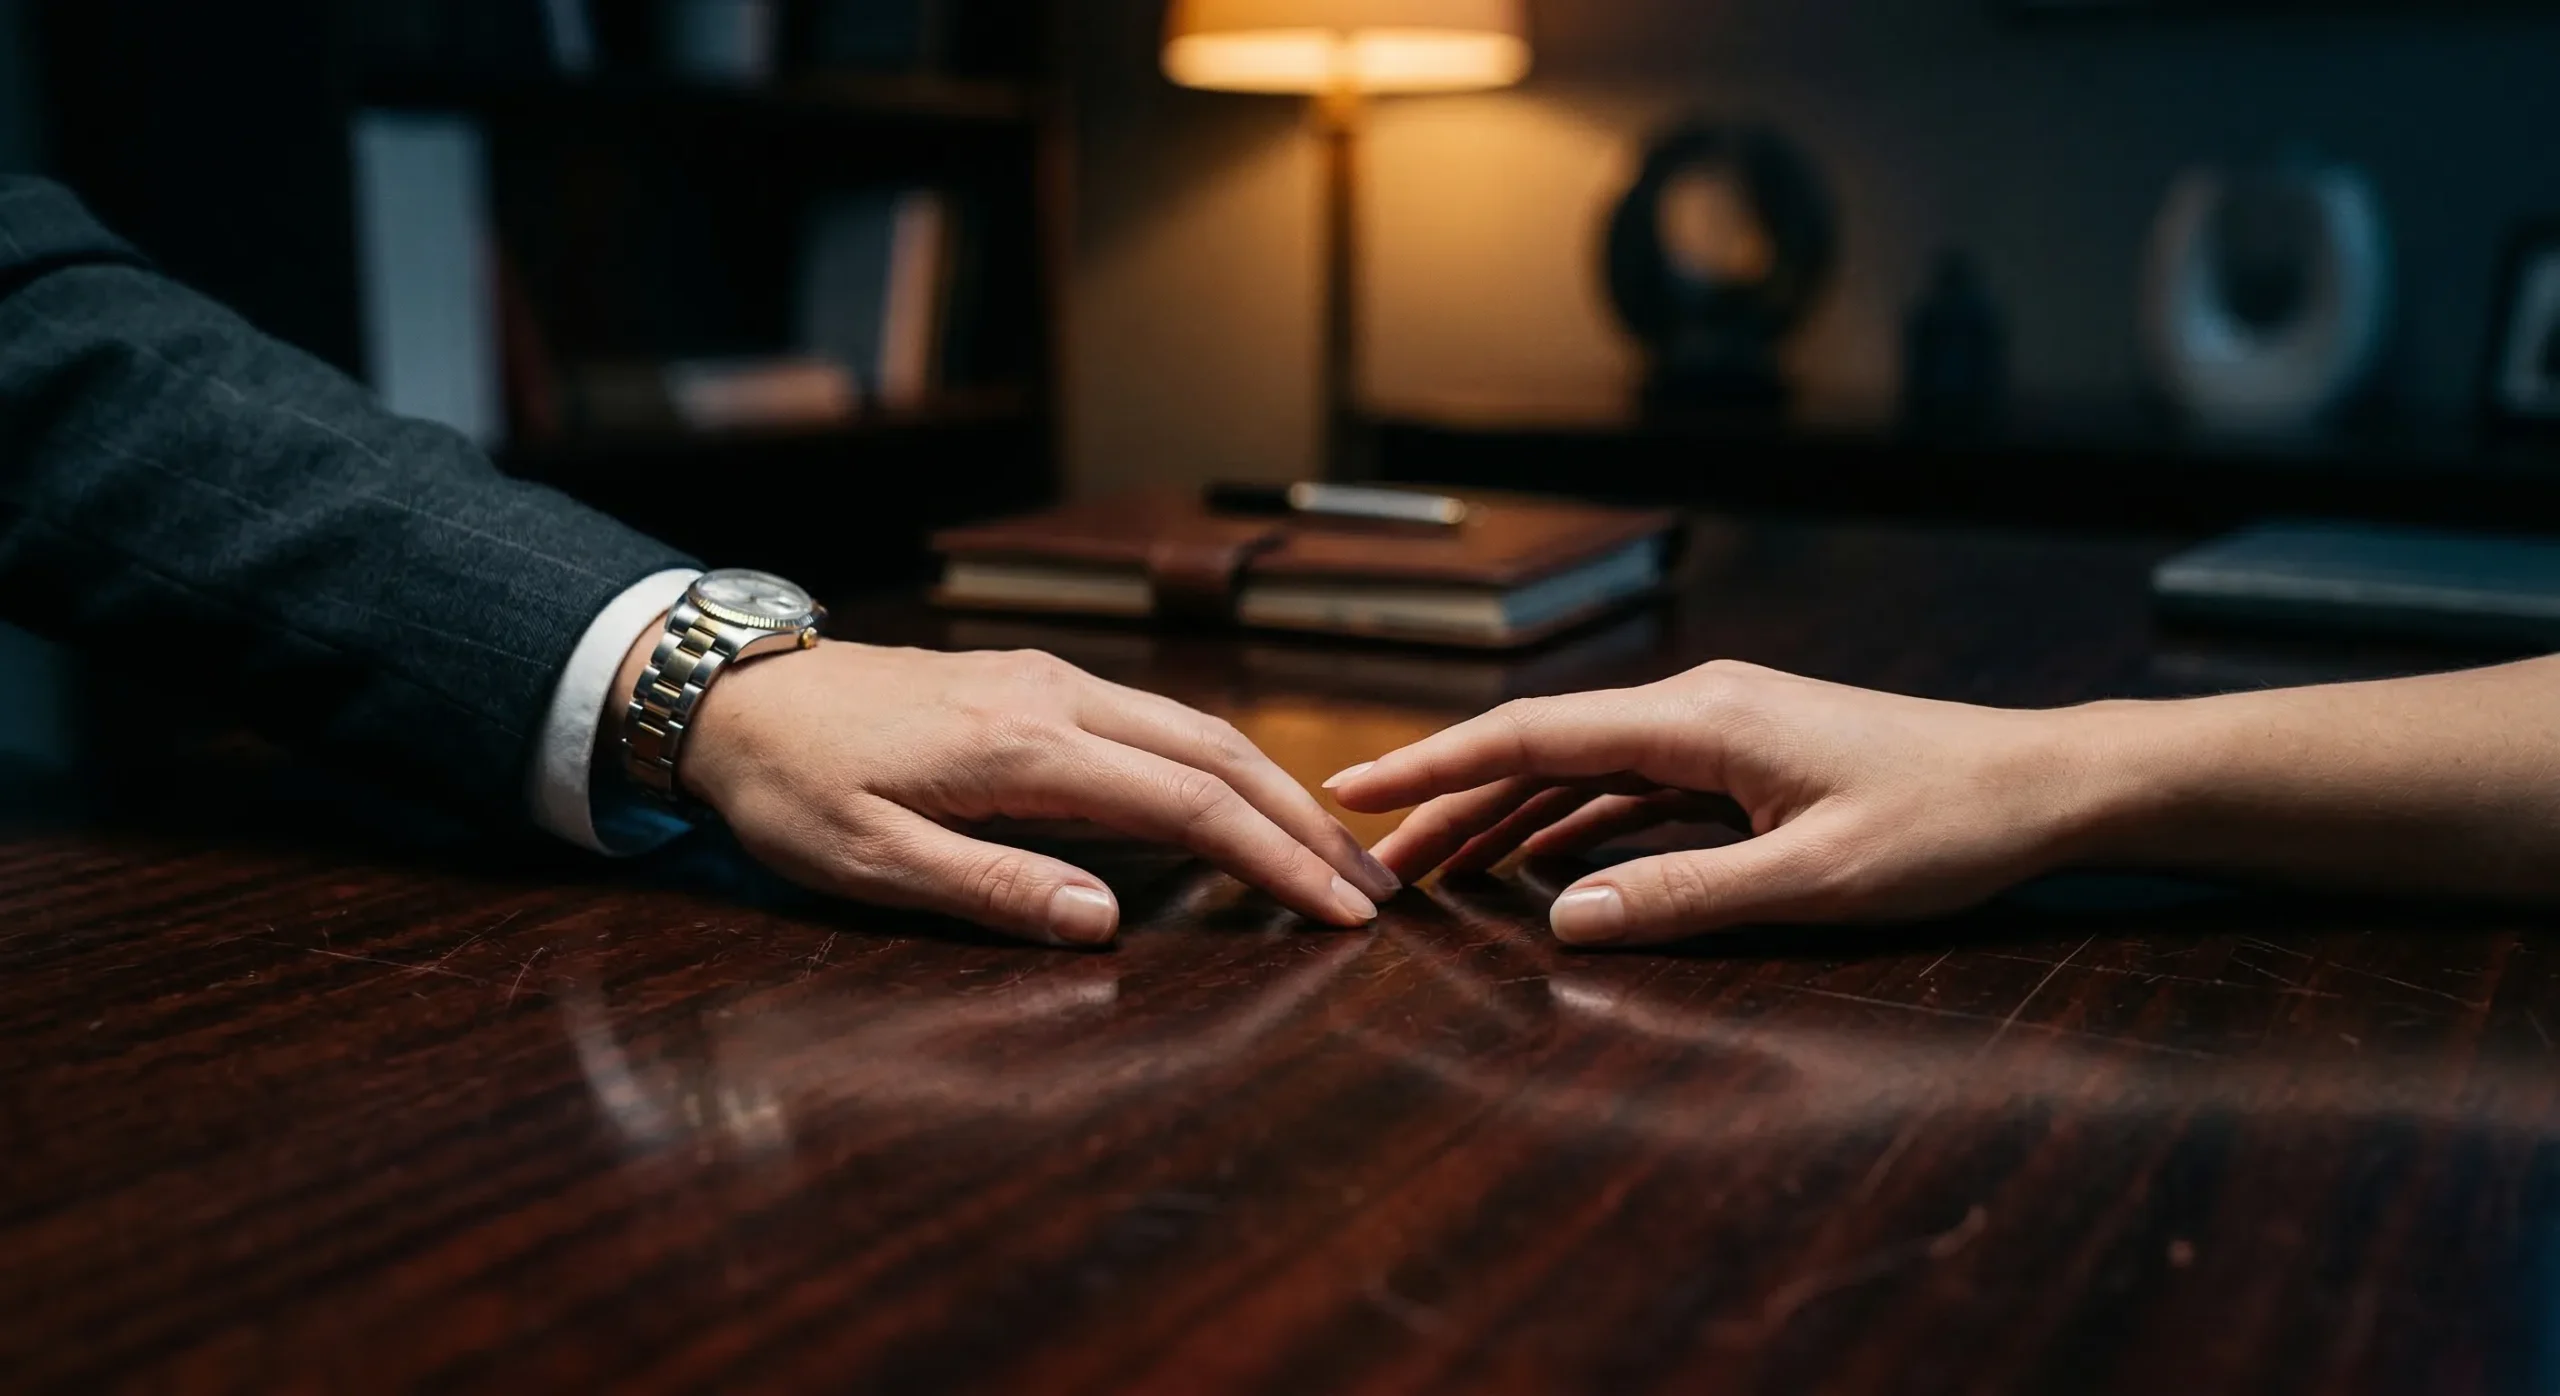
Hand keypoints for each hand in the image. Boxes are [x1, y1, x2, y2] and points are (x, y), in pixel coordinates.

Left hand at [666, 642, 1396, 945]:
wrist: (732, 694)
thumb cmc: (790, 785)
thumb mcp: (868, 859)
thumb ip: (992, 888)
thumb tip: (1106, 923)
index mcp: (1026, 746)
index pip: (1188, 804)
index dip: (1274, 862)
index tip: (1340, 914)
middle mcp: (1057, 697)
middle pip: (1220, 752)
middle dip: (1306, 824)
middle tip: (1376, 890)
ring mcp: (1052, 681)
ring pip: (1197, 729)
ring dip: (1273, 791)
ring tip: (1330, 855)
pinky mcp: (1038, 684)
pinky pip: (1159, 721)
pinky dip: (1223, 766)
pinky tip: (1242, 804)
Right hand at [1325, 660, 2094, 945]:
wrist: (2046, 785)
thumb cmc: (1946, 826)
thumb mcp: (1815, 880)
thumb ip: (1683, 899)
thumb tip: (1560, 921)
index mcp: (1701, 718)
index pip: (1532, 734)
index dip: (1433, 765)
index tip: (1351, 788)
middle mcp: (1699, 707)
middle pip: (1541, 750)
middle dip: (1450, 801)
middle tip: (1374, 856)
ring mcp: (1722, 730)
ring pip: (1582, 770)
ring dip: (1506, 816)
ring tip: (1435, 870)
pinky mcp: (1747, 759)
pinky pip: (1632, 786)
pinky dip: (1572, 821)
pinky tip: (1540, 862)